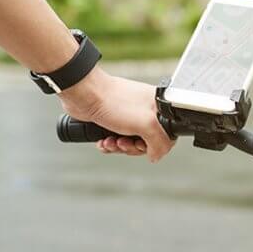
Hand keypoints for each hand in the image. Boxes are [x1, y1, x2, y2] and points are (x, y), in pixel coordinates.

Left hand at [59, 69, 174, 162]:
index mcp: (158, 106)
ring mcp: (129, 115)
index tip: (143, 145)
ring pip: (130, 142)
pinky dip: (109, 144)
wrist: (85, 96)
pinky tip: (103, 140)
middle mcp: (145, 110)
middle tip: (124, 141)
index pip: (167, 134)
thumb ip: (160, 142)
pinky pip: (116, 140)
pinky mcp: (113, 120)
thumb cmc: (114, 101)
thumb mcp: (146, 124)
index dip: (155, 145)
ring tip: (111, 140)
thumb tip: (157, 155)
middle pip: (147, 142)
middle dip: (132, 147)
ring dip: (119, 147)